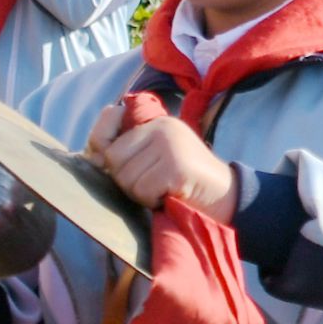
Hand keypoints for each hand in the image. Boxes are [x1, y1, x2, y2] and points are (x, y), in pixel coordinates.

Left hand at [94, 104, 234, 221]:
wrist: (228, 197)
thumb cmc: (188, 182)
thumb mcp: (159, 157)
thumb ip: (132, 149)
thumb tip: (94, 154)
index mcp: (155, 122)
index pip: (106, 136)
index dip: (103, 157)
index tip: (119, 169)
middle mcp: (161, 128)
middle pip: (113, 161)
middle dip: (127, 181)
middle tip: (151, 187)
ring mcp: (169, 145)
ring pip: (126, 178)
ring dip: (142, 194)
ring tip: (163, 191)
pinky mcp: (176, 166)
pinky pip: (143, 190)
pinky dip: (153, 201)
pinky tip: (171, 196)